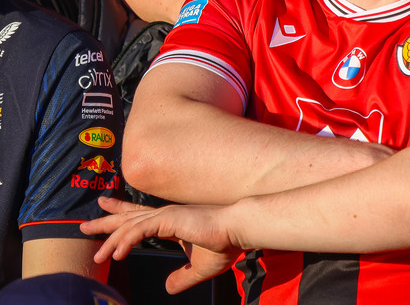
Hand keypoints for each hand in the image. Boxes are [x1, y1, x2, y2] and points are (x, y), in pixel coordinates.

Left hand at [81, 197, 240, 293]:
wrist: (238, 231)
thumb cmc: (225, 244)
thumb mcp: (199, 268)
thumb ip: (182, 277)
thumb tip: (168, 288)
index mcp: (172, 221)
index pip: (140, 216)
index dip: (121, 213)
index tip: (104, 208)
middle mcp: (166, 214)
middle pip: (128, 216)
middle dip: (106, 220)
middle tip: (85, 225)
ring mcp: (166, 215)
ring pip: (130, 225)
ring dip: (111, 240)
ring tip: (98, 256)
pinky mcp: (169, 219)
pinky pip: (139, 229)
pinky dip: (126, 241)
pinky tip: (117, 254)